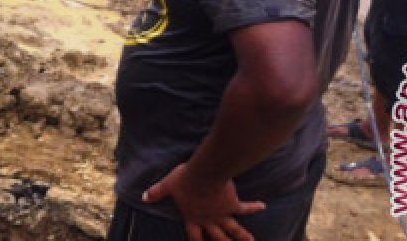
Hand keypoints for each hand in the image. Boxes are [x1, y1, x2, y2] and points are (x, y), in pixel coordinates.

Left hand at [142, 163, 265, 240]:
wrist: (204, 173)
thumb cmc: (185, 179)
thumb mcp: (168, 185)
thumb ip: (157, 192)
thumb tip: (143, 196)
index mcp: (193, 218)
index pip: (194, 236)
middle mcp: (209, 220)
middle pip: (217, 238)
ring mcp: (222, 214)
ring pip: (234, 229)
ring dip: (242, 236)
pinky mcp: (233, 204)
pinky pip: (245, 208)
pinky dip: (254, 207)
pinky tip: (263, 205)